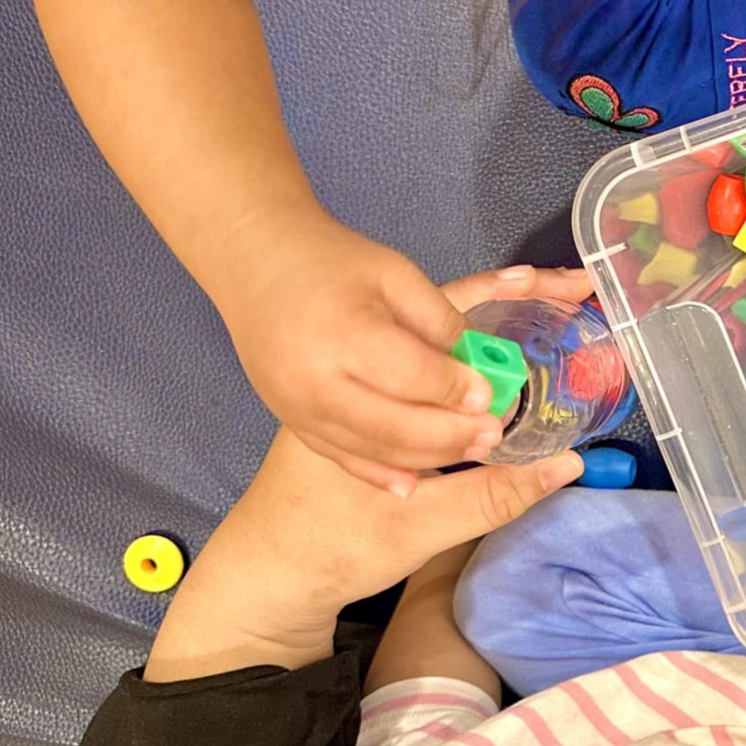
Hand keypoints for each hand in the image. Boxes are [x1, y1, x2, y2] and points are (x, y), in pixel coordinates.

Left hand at [177, 265, 597, 623]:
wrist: (267, 572)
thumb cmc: (335, 549)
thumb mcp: (419, 530)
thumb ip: (493, 496)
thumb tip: (566, 464)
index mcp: (361, 398)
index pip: (446, 349)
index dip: (507, 333)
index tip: (558, 327)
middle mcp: (359, 377)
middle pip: (444, 326)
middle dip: (510, 301)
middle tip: (573, 288)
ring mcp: (361, 385)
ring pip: (432, 337)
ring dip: (493, 313)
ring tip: (555, 289)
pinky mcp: (366, 398)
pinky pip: (419, 359)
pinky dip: (464, 346)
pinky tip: (505, 335)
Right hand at [221, 218, 556, 494]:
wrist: (253, 263)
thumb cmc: (330, 261)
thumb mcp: (395, 272)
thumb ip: (439, 317)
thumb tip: (479, 365)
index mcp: (343, 333)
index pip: (413, 376)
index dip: (457, 390)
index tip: (491, 397)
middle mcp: (314, 380)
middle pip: (394, 425)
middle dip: (450, 435)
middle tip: (491, 435)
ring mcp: (296, 407)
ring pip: (372, 449)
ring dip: (426, 456)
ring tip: (470, 451)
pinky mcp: (290, 420)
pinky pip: (340, 457)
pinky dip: (379, 473)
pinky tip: (412, 484)